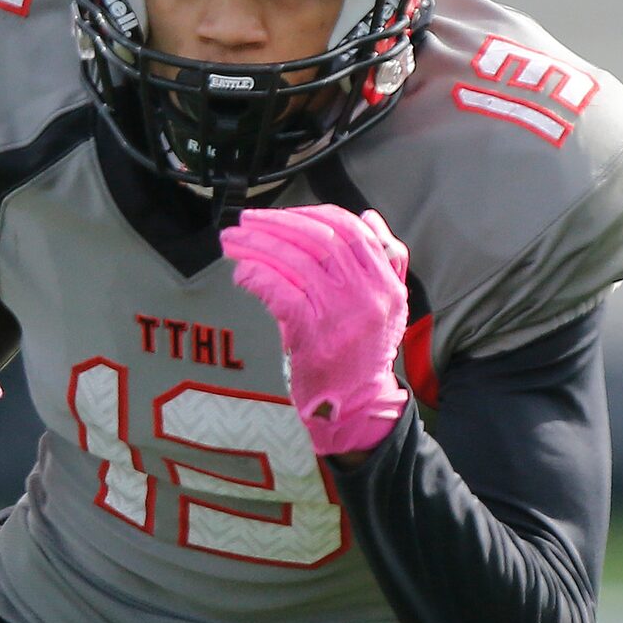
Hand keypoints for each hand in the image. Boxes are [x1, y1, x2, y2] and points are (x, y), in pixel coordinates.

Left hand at [220, 203, 409, 456]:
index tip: (281, 215)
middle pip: (318, 239)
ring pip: (294, 262)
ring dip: (257, 246)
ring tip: (232, 242)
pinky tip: (241, 274)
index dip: (310, 215)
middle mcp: (368, 295)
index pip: (348, 230)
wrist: (357, 407)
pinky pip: (279, 291)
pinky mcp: (313, 336)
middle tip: (245, 221)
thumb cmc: (363, 354)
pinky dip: (256, 276)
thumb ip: (387, 261)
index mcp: (386, 283)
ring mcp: (340, 315)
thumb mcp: (390, 306)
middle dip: (275, 224)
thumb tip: (369, 216)